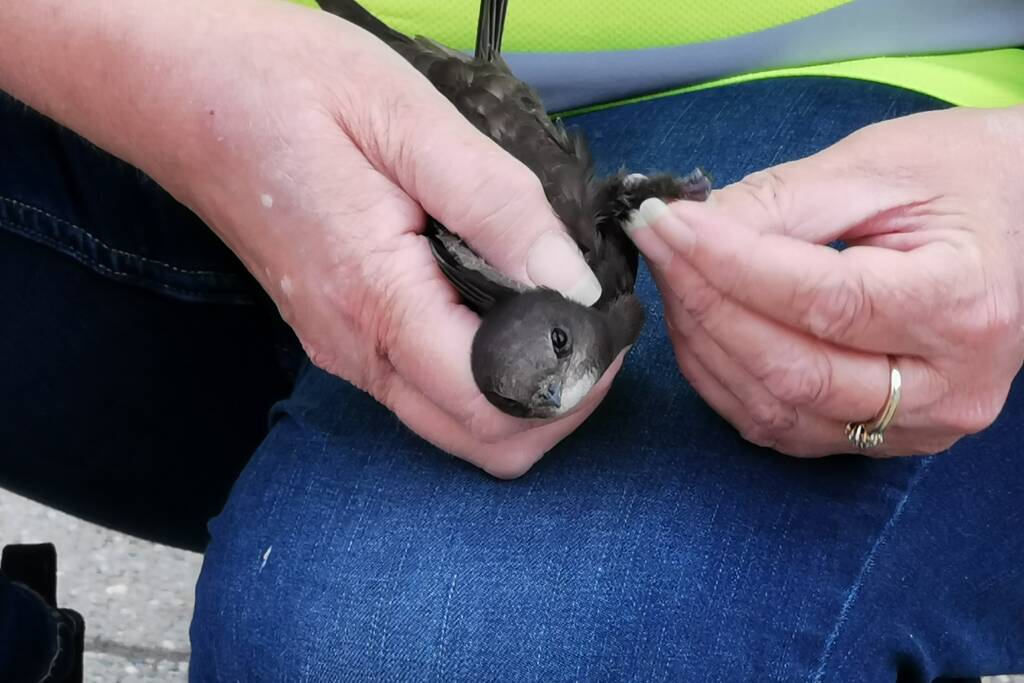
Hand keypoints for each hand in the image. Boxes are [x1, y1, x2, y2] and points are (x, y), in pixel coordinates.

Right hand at [0, 0, 612, 476]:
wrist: (185, 91)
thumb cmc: (287, 86)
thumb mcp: (408, 121)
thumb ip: (499, 209)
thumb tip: (574, 286)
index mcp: (375, 298)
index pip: (494, 399)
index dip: (570, 379)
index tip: (607, 326)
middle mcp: (356, 349)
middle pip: (482, 441)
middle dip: (558, 402)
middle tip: (593, 326)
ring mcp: (344, 351)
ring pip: (455, 426)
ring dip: (524, 393)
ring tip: (557, 313)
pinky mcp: (342, 337)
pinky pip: (427, 392)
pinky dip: (483, 375)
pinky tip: (501, 307)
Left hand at [627, 105, 1023, 455]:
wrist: (1023, 219)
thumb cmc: (964, 178)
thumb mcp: (880, 167)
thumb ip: (782, 202)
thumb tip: (690, 228)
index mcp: (964, 306)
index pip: (822, 300)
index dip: (728, 264)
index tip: (666, 222)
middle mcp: (948, 387)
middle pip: (792, 368)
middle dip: (704, 303)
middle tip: (658, 243)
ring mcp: (917, 426)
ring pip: (777, 407)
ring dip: (704, 343)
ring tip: (674, 277)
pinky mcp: (883, 439)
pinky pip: (780, 425)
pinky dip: (725, 380)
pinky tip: (701, 327)